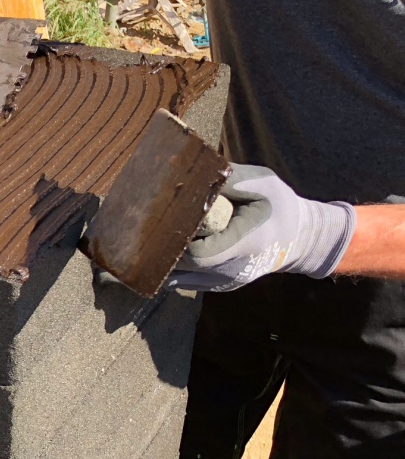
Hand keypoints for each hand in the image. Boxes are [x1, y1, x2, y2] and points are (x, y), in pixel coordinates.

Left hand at [166, 165, 355, 291]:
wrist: (298, 238)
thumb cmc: (279, 206)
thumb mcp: (263, 183)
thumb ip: (230, 179)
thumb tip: (196, 172)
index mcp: (244, 245)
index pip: (197, 251)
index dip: (179, 235)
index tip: (173, 215)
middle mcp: (232, 271)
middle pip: (183, 266)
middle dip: (167, 245)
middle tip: (160, 223)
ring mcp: (225, 282)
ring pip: (179, 277)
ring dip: (166, 257)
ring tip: (162, 234)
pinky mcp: (220, 285)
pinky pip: (185, 281)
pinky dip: (174, 266)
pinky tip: (171, 248)